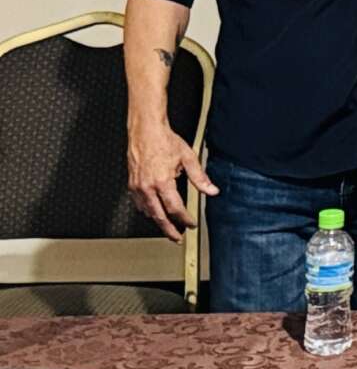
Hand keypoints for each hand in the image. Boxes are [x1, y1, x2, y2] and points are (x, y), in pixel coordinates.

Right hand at [126, 122, 217, 241]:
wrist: (145, 131)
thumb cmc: (164, 141)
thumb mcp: (188, 158)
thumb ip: (200, 178)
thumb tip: (212, 190)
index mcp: (162, 182)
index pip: (175, 208)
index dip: (184, 219)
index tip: (191, 224)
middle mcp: (147, 187)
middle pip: (159, 216)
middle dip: (169, 229)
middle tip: (178, 238)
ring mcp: (137, 187)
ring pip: (148, 212)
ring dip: (158, 221)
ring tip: (168, 227)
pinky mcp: (132, 184)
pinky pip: (139, 204)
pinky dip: (148, 211)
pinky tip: (155, 212)